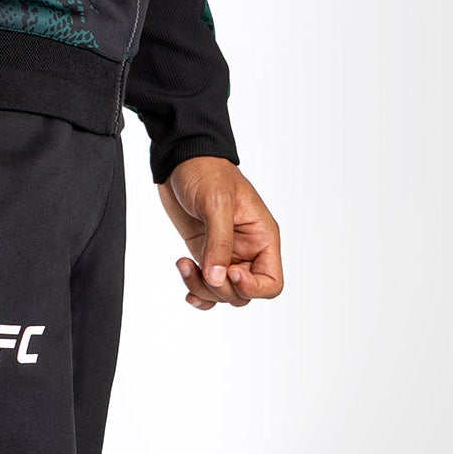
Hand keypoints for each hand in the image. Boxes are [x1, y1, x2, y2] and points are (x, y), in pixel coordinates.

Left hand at [157, 155, 283, 309]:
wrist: (181, 159)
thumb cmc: (206, 170)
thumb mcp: (216, 202)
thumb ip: (219, 242)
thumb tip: (216, 278)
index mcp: (262, 236)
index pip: (271, 282)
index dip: (253, 288)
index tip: (230, 272)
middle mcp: (248, 250)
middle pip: (245, 294)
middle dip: (222, 289)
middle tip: (202, 268)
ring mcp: (226, 253)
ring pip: (223, 293)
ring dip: (203, 288)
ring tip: (183, 265)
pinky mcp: (205, 253)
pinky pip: (207, 285)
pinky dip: (197, 291)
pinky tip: (185, 280)